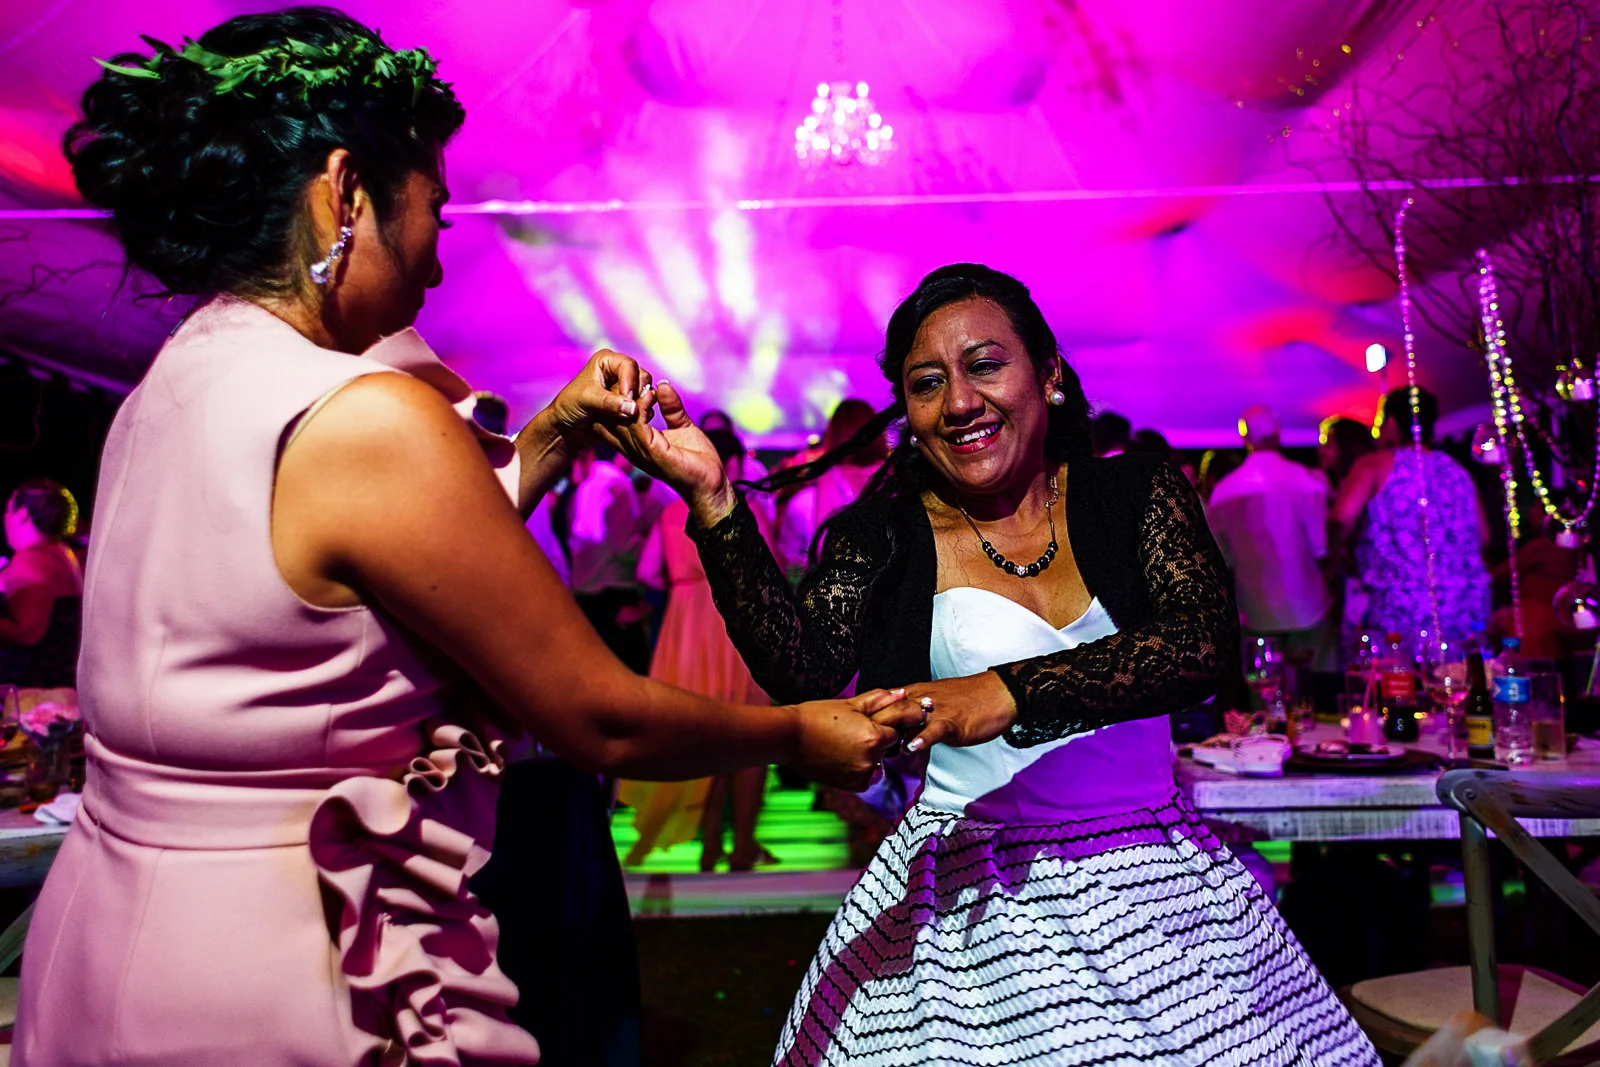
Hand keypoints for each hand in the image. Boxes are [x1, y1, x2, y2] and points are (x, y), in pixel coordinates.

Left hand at [541, 348, 657, 447]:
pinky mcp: (629, 404)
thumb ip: (609, 403)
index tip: (628, 400)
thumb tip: (633, 408)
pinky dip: (639, 415)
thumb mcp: (587, 400)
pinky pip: (643, 407)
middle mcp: (619, 371)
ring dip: (640, 406)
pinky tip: (628, 424)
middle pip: (642, 378)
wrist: (567, 428)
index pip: (629, 365)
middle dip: (638, 395)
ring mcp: (625, 388)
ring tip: (627, 419)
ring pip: (645, 394)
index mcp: (607, 360)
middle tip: (631, 412)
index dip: (631, 382)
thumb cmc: (570, 407)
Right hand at [608, 381, 735, 525]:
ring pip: (621, 420)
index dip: (617, 398)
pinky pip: (638, 427)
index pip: (613, 419)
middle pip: (610, 418)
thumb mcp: (682, 426)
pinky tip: (650, 394)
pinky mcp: (653, 453)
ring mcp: (641, 451)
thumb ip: (671, 408)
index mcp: (636, 443)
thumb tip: (662, 384)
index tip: (631, 380)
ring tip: (643, 382)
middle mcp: (633, 448)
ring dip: (631, 398)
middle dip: (620, 395)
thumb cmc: (696, 459)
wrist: (710, 483)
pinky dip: (642, 408)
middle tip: (633, 376)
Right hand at [790, 688, 903, 789]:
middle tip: (849, 732)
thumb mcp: (850, 703)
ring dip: (865, 756)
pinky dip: (856, 770)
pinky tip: (839, 757)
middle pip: (885, 749)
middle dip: (874, 741)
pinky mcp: (849, 786)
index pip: (894, 732)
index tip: (864, 723)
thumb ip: (879, 700)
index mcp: (874, 737)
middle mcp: (870, 759)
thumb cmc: (816, 716)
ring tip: (842, 744)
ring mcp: (859, 775)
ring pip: (875, 763)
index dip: (881, 726)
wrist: (788, 737)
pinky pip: (864, 778)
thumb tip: (901, 693)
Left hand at [868, 672, 1017, 751]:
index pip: (884, 704)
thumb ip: (917, 718)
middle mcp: (921, 699)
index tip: (860, 734)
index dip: (870, 719)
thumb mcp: (937, 704)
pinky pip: (934, 729)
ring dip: (893, 736)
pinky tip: (913, 747)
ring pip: (907, 720)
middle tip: (865, 749)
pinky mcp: (952, 722)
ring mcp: (936, 710)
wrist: (997, 692)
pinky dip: (923, 738)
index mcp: (916, 694)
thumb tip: (903, 739)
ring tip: (881, 752)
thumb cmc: (969, 700)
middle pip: (889, 712)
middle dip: (875, 729)